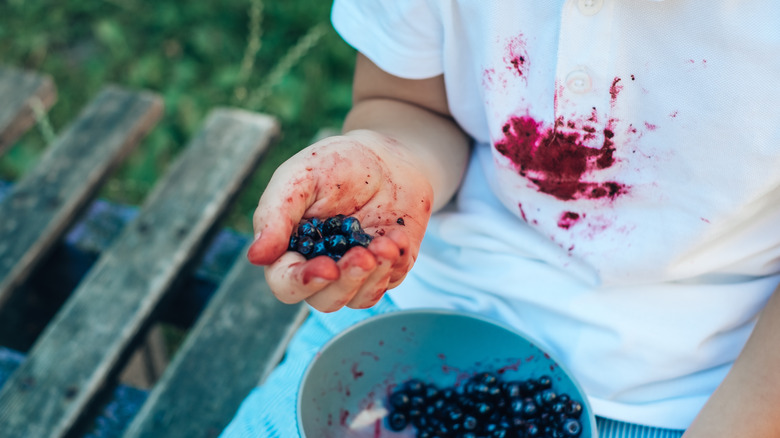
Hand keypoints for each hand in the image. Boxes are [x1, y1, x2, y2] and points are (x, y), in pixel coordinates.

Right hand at [247, 130, 433, 311]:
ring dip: (374, 275)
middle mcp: (319, 266)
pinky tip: (397, 235)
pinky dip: (394, 263)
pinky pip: (388, 282)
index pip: (285, 283)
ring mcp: (354, 272)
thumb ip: (275, 214)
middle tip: (364, 255)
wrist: (386, 157)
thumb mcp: (299, 176)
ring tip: (386, 242)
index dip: (303, 282)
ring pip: (358, 298)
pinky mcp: (384, 269)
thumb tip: (255, 256)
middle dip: (347, 281)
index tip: (327, 268)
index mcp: (289, 248)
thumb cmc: (335, 163)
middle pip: (324, 300)